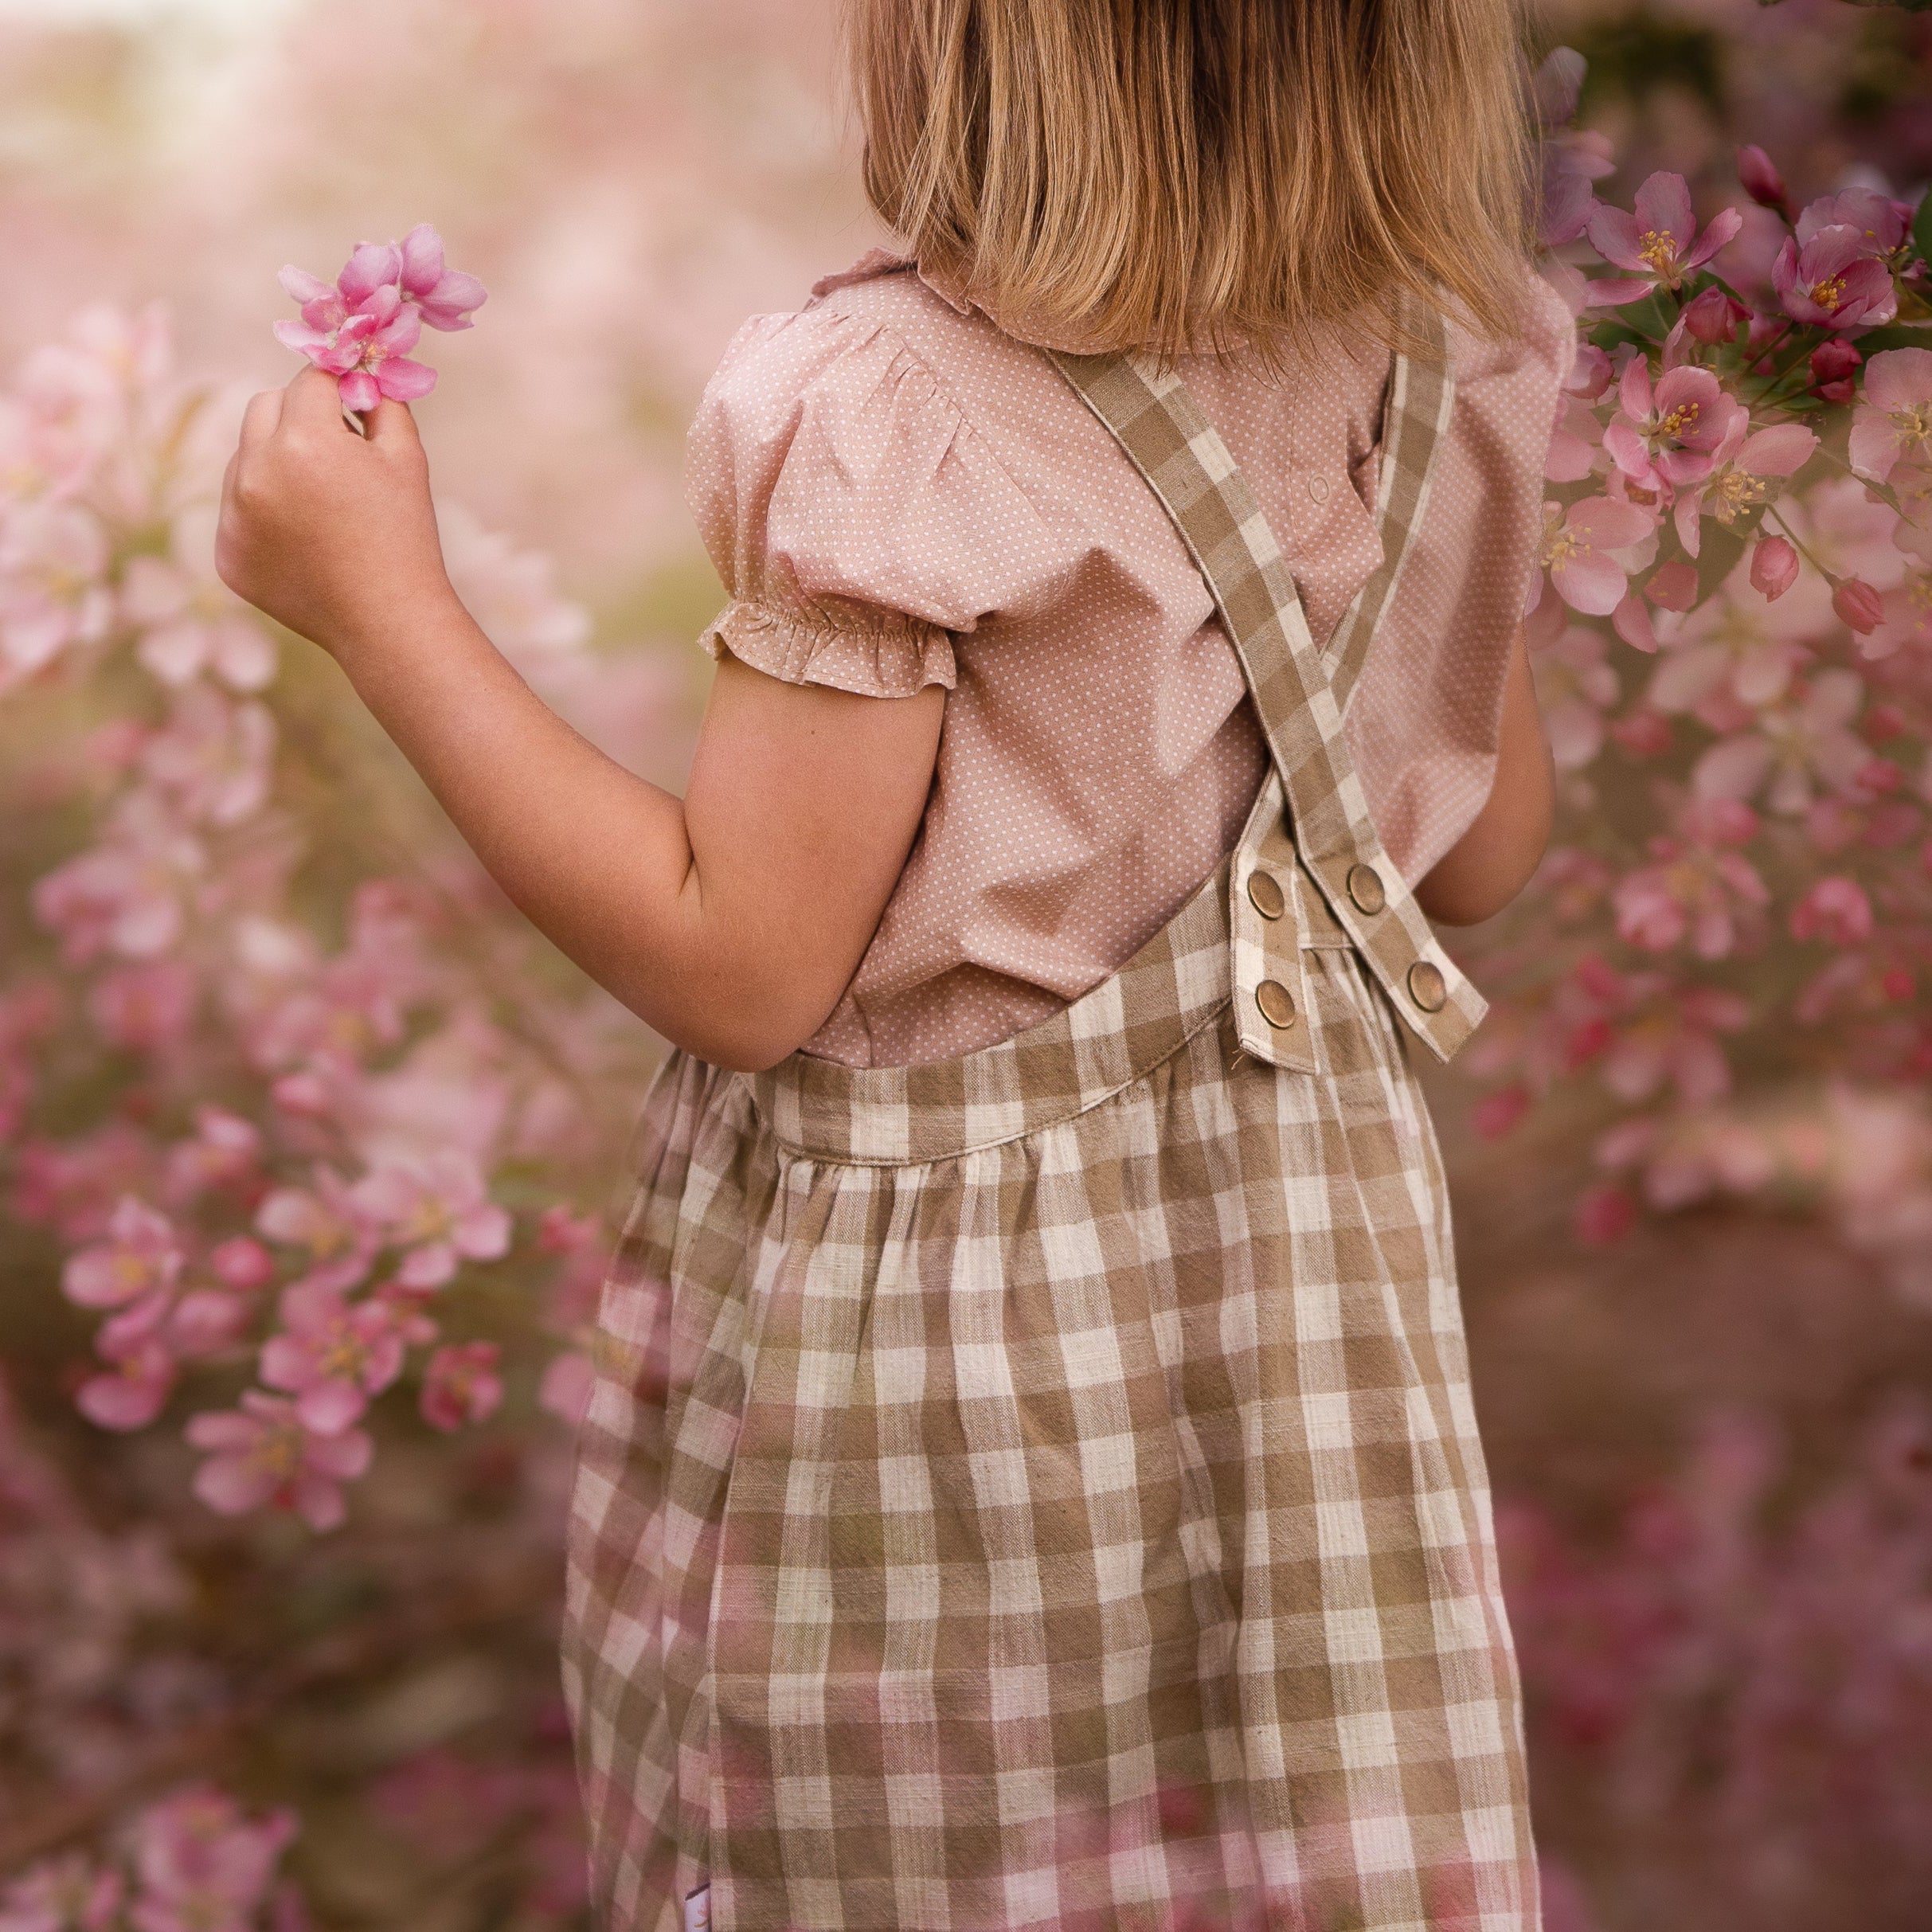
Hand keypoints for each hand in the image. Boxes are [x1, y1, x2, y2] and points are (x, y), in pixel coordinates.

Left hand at [216, 365, 454, 660]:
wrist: (389, 621)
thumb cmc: (406, 536)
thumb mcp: (406, 457)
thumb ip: (380, 400)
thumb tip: (357, 368)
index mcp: (305, 441)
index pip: (308, 381)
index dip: (336, 389)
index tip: (352, 403)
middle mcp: (257, 471)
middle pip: (264, 407)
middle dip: (298, 417)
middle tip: (337, 453)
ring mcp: (235, 516)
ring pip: (244, 457)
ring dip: (278, 464)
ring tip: (323, 507)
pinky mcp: (227, 553)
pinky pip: (237, 508)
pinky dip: (265, 513)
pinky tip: (305, 541)